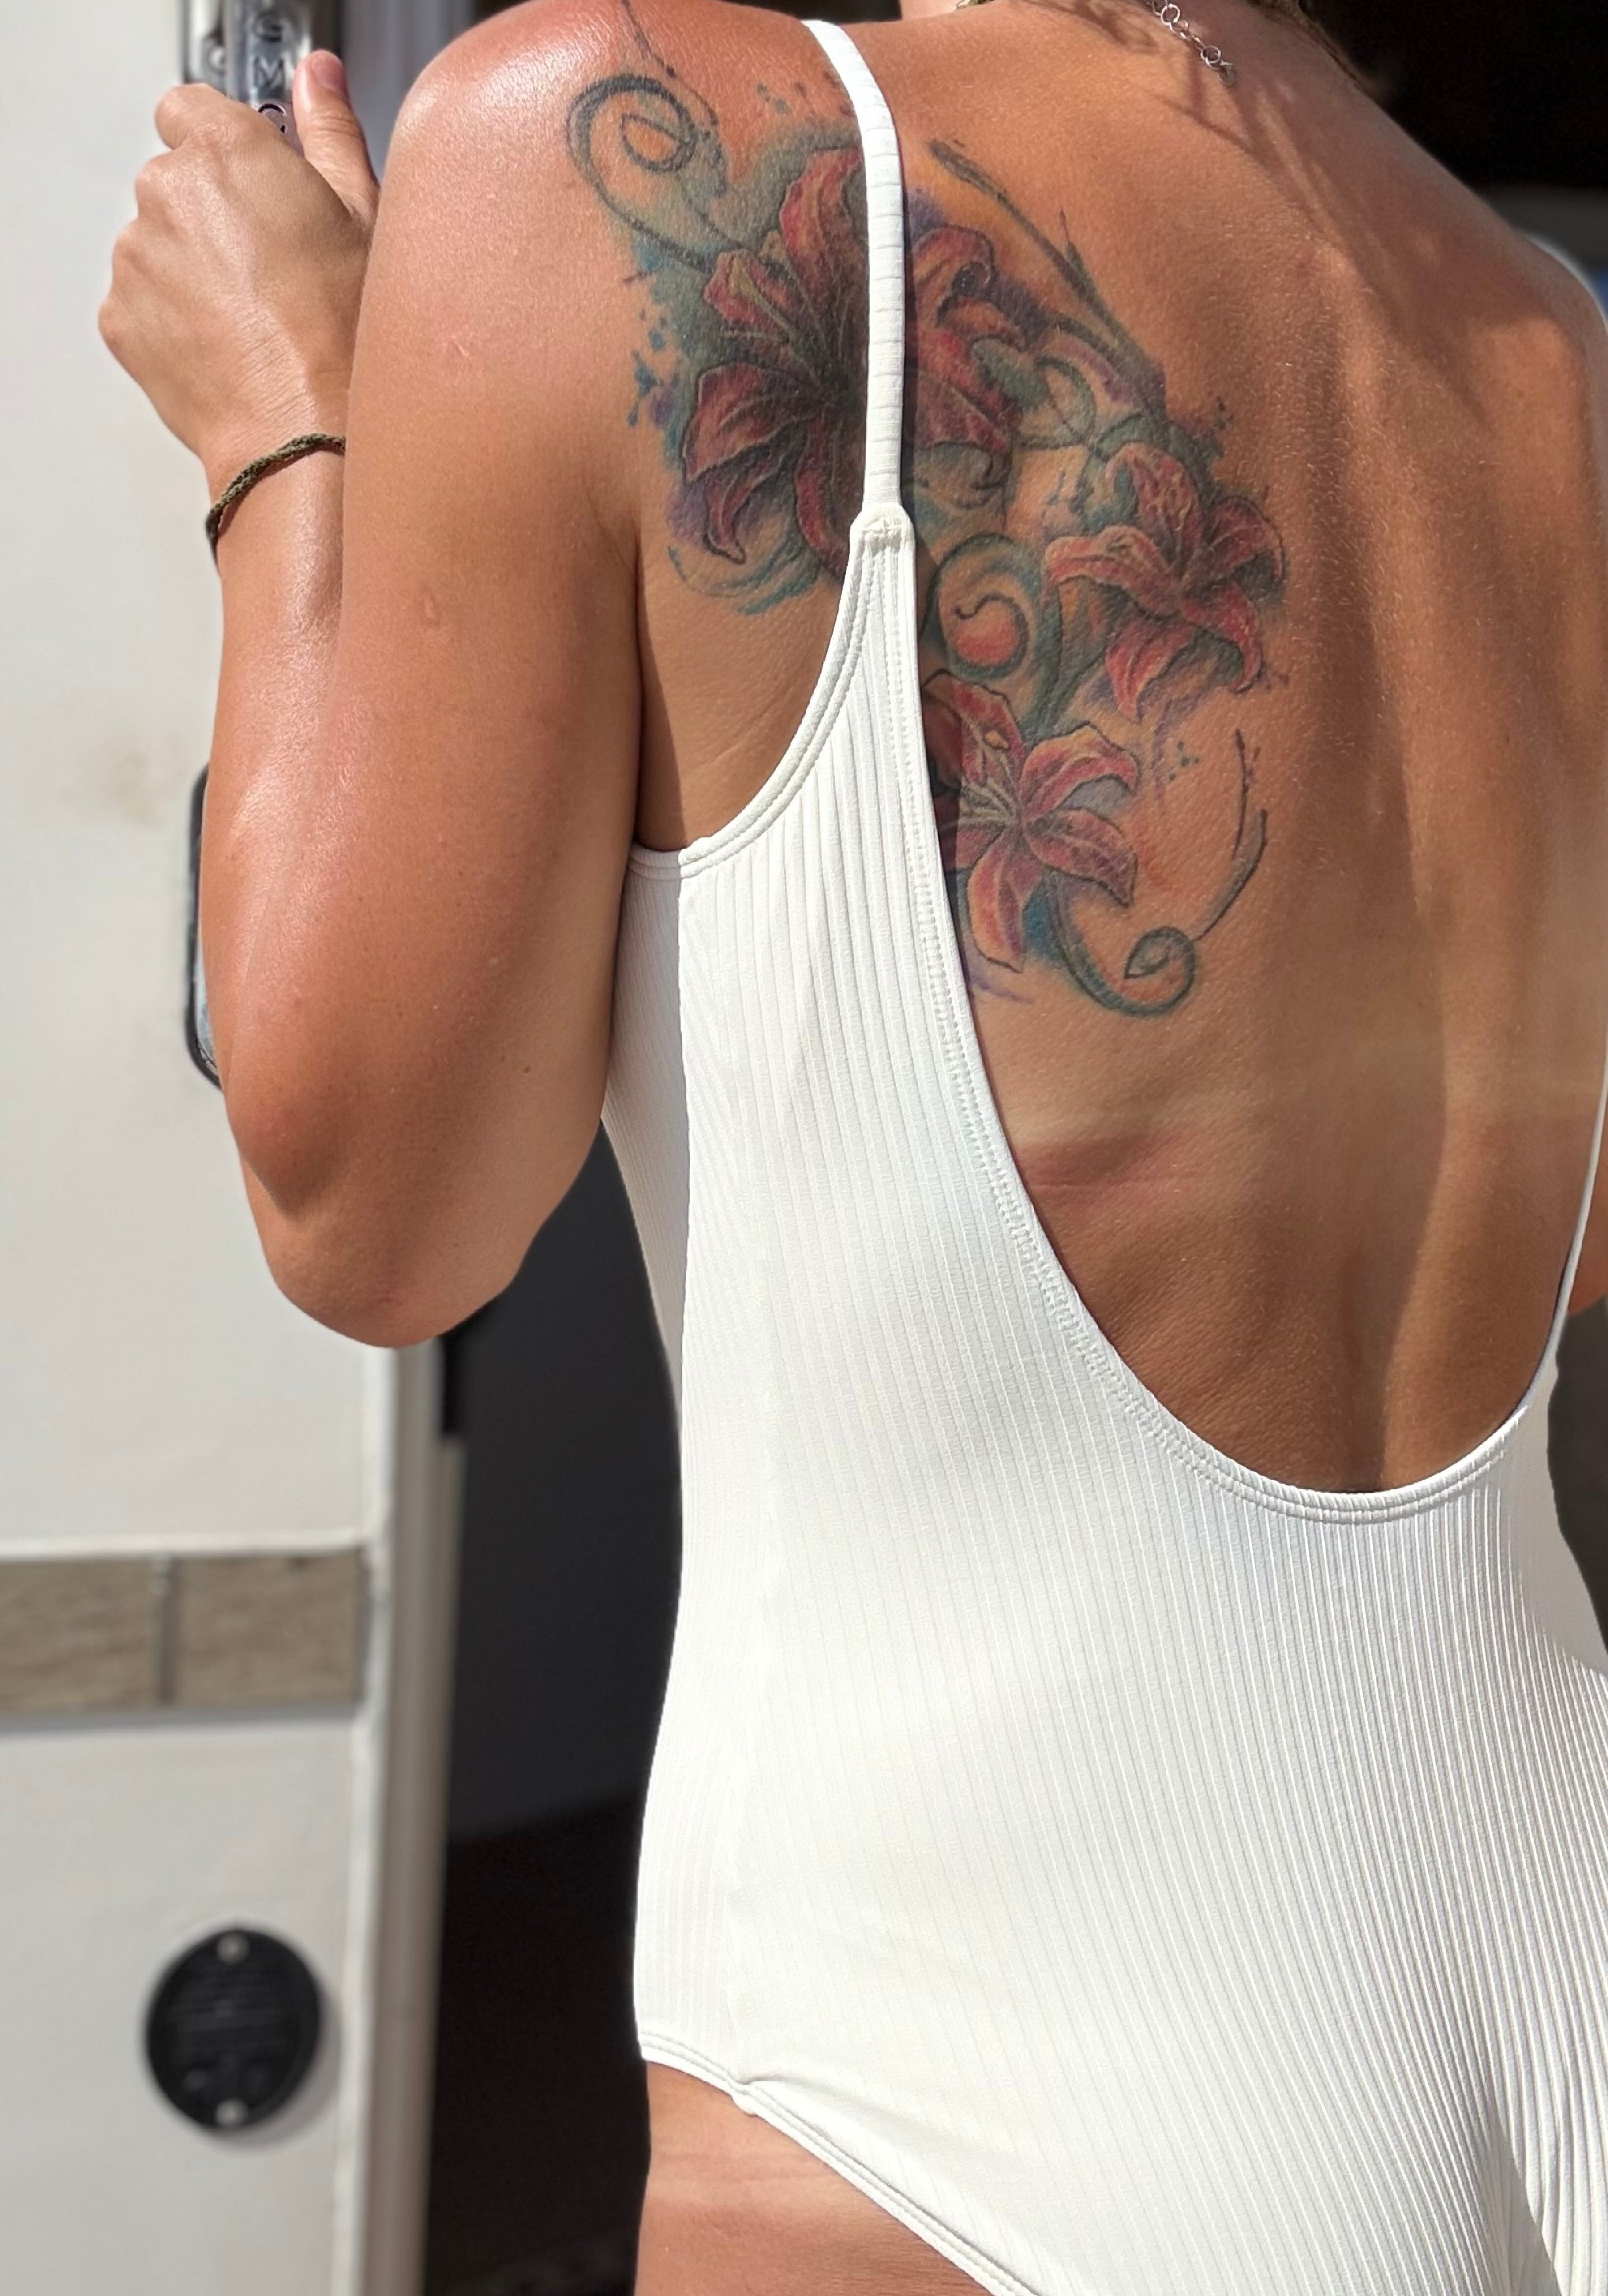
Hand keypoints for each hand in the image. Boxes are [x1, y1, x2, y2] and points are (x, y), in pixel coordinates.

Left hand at [100, 54, 378, 495]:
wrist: (305, 437)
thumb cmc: (343, 337)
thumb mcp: (366, 219)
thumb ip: (332, 132)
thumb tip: (318, 82)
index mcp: (227, 148)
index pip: (193, 107)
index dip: (230, 148)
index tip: (262, 185)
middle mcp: (168, 191)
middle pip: (176, 179)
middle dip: (216, 213)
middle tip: (277, 266)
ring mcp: (137, 257)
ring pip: (158, 244)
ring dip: (195, 268)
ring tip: (258, 317)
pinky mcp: (121, 317)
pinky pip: (143, 303)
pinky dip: (176, 320)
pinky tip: (232, 346)